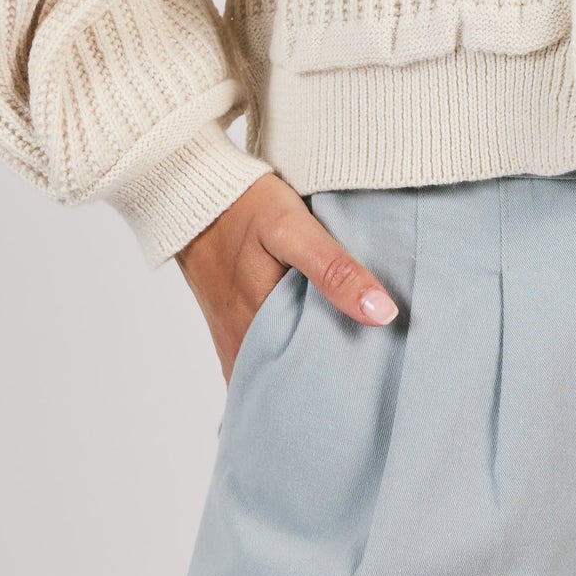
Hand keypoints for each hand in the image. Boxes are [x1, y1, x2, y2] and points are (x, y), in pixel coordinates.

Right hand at [176, 171, 399, 382]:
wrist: (193, 192)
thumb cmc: (244, 208)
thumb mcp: (293, 230)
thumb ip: (335, 271)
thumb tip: (382, 314)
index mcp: (258, 335)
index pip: (308, 382)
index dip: (343, 383)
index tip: (377, 380)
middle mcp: (241, 348)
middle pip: (292, 381)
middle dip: (327, 380)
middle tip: (369, 373)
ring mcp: (232, 339)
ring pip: (276, 369)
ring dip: (306, 365)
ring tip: (346, 359)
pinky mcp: (230, 325)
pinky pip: (263, 353)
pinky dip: (287, 350)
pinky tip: (312, 334)